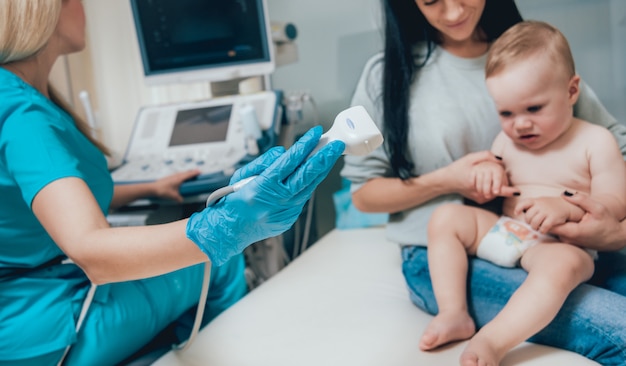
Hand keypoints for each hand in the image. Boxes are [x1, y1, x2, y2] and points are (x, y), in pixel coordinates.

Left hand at [152, 169, 200, 201]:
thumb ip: (179, 199)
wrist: (153, 188)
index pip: (189, 175)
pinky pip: (177, 174)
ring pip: (181, 173)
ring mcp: (172, 176)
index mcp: (179, 179)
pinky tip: (180, 177)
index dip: (195, 173)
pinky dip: (181, 175)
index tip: (200, 172)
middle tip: (197, 171)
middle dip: (192, 172)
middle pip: (186, 172)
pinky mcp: (168, 177)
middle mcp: (176, 176)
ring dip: (186, 173)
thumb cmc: (163, 191)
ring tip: (190, 174)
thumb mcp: (173, 196)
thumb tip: (181, 200)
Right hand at [186, 126, 344, 264]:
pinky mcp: (290, 218)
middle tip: (336, 144)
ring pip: (309, 187)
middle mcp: (277, 200)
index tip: (315, 133)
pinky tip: (314, 174)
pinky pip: (303, 197)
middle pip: (306, 175)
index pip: (289, 161)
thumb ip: (264, 162)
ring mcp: (286, 211)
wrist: (230, 231)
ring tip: (330, 155)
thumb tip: (284, 154)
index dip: (304, 146)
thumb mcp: (241, 176)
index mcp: (263, 187)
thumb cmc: (233, 202)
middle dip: (323, 158)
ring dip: (321, 170)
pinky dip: (309, 184)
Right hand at [446, 151, 517, 203]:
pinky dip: (492, 189)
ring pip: (495, 193)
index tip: (517, 191)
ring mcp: (478, 198)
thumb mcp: (469, 158)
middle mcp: (476, 192)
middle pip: (497, 190)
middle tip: (502, 177)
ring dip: (497, 186)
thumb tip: (500, 160)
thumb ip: (485, 156)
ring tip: (489, 179)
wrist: (447, 181)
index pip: (494, 186)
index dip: (507, 190)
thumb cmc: (458, 168)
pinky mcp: (479, 200)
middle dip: (502, 183)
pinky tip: (485, 183)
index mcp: (474, 180)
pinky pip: (491, 195)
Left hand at [514, 196, 581, 233]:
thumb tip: (517, 213)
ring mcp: (547, 211)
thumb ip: (530, 206)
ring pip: (534, 223)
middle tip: (531, 223)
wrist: (566, 205)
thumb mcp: (539, 202)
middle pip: (528, 216)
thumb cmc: (548, 206)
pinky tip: (543, 230)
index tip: (517, 213)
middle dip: (528, 222)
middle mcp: (540, 205)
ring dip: (534, 227)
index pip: (524, 203)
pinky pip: (543, 227)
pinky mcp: (553, 218)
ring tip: (537, 227)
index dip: (518, 208)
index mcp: (536, 201)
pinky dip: (542, 230)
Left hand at [550, 192, 625, 250]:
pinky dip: (557, 225)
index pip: (549, 226)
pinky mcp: (569, 242)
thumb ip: (582, 200)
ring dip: (552, 222)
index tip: (545, 208)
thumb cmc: (608, 223)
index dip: (545, 217)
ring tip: (554, 212)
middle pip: (549, 228)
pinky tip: (562, 218)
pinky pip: (558, 233)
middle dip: (546, 218)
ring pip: (553, 231)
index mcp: (572, 232)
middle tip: (546, 208)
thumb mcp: (598, 209)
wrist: (615, 238)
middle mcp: (568, 239)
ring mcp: (568, 242)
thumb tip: (564, 195)